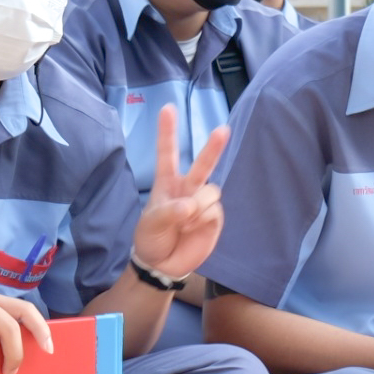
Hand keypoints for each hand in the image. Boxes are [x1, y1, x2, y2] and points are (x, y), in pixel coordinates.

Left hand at [133, 108, 227, 280]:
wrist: (163, 264)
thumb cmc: (151, 238)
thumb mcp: (150, 225)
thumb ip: (169, 212)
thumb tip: (191, 205)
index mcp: (167, 184)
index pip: (167, 154)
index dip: (167, 131)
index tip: (168, 108)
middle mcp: (187, 188)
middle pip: (202, 164)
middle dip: (213, 148)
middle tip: (223, 130)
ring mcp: (202, 202)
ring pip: (210, 192)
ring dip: (198, 206)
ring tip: (185, 223)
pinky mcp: (214, 218)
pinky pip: (215, 210)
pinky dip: (204, 220)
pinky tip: (194, 229)